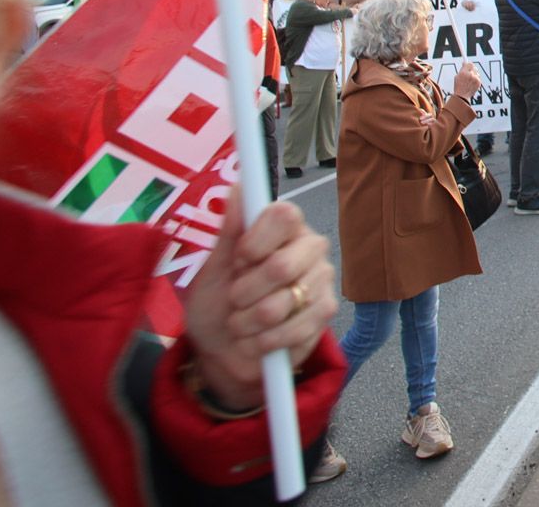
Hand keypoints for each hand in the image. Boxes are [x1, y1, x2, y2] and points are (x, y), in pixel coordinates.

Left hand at [183, 200, 336, 411]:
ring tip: (241, 324)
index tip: (238, 260)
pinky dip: (263, 342)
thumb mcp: (213, 269)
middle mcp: (309, 249)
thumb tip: (239, 186)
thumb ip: (230, 230)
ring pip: (282, 303)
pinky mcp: (325, 315)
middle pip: (281, 266)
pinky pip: (294, 330)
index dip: (255, 242)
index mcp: (284, 229)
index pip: (284, 215)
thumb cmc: (218, 304)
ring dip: (248, 322)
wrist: (223, 352)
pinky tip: (257, 340)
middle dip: (244, 292)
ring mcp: (322, 282)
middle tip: (234, 299)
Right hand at [452, 62, 481, 101]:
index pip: (469, 64)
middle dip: (472, 69)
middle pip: (474, 67)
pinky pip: (478, 78)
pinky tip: (471, 84)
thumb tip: (464, 64)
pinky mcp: (479, 82)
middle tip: (469, 71)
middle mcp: (470, 75)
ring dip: (474, 75)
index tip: (467, 64)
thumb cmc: (458, 87)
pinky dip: (476, 80)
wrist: (462, 97)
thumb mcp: (457, 77)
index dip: (468, 64)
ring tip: (469, 81)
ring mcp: (475, 78)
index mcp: (463, 73)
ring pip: (476, 73)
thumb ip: (461, 70)